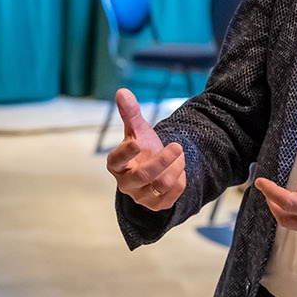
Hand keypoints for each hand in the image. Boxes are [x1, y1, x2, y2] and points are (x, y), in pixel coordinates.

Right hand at [106, 89, 185, 210]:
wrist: (155, 167)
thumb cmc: (142, 147)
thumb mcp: (137, 129)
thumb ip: (130, 112)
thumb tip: (122, 92)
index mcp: (116, 164)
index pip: (116, 161)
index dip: (125, 153)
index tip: (137, 142)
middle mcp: (125, 183)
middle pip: (144, 176)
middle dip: (163, 160)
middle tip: (177, 145)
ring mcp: (141, 196)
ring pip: (162, 185)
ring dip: (176, 167)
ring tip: (179, 155)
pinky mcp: (156, 205)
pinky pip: (172, 195)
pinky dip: (180, 180)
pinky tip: (179, 170)